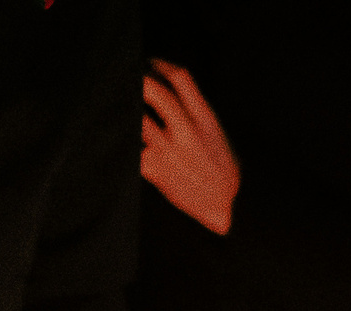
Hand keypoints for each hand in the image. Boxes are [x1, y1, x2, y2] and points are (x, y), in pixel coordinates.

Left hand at [141, 61, 238, 234]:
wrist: (227, 206)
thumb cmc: (222, 170)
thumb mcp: (217, 135)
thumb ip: (196, 113)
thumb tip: (171, 89)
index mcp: (205, 119)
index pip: (181, 80)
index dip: (162, 67)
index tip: (151, 64)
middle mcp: (187, 132)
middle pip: (158, 95)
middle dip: (140, 82)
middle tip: (130, 79)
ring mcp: (169, 151)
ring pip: (140, 120)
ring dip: (129, 111)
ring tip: (123, 108)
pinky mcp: (155, 169)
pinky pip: (134, 150)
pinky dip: (130, 144)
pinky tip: (126, 141)